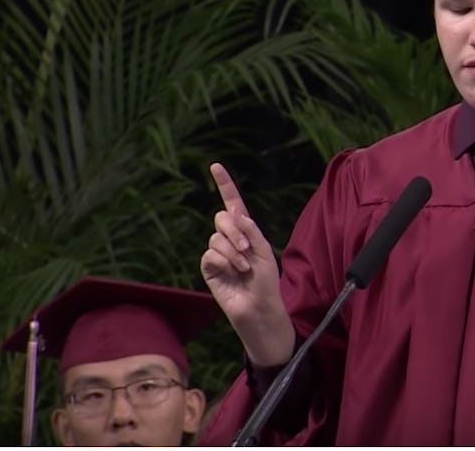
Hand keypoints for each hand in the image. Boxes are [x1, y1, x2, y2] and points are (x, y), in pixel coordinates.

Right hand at [200, 162, 294, 366]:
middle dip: (234, 230)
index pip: (233, 204)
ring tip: (243, 268)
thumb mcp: (264, 252)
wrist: (259, 308)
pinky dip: (224, 260)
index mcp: (246, 232)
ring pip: (216, 237)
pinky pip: (210, 253)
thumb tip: (235, 213)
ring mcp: (217, 253)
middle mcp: (230, 239)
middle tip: (246, 249)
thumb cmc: (266, 283)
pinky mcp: (209, 268)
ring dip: (233, 251)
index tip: (215, 166)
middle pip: (221, 217)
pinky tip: (233, 273)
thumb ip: (250, 231)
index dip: (225, 185)